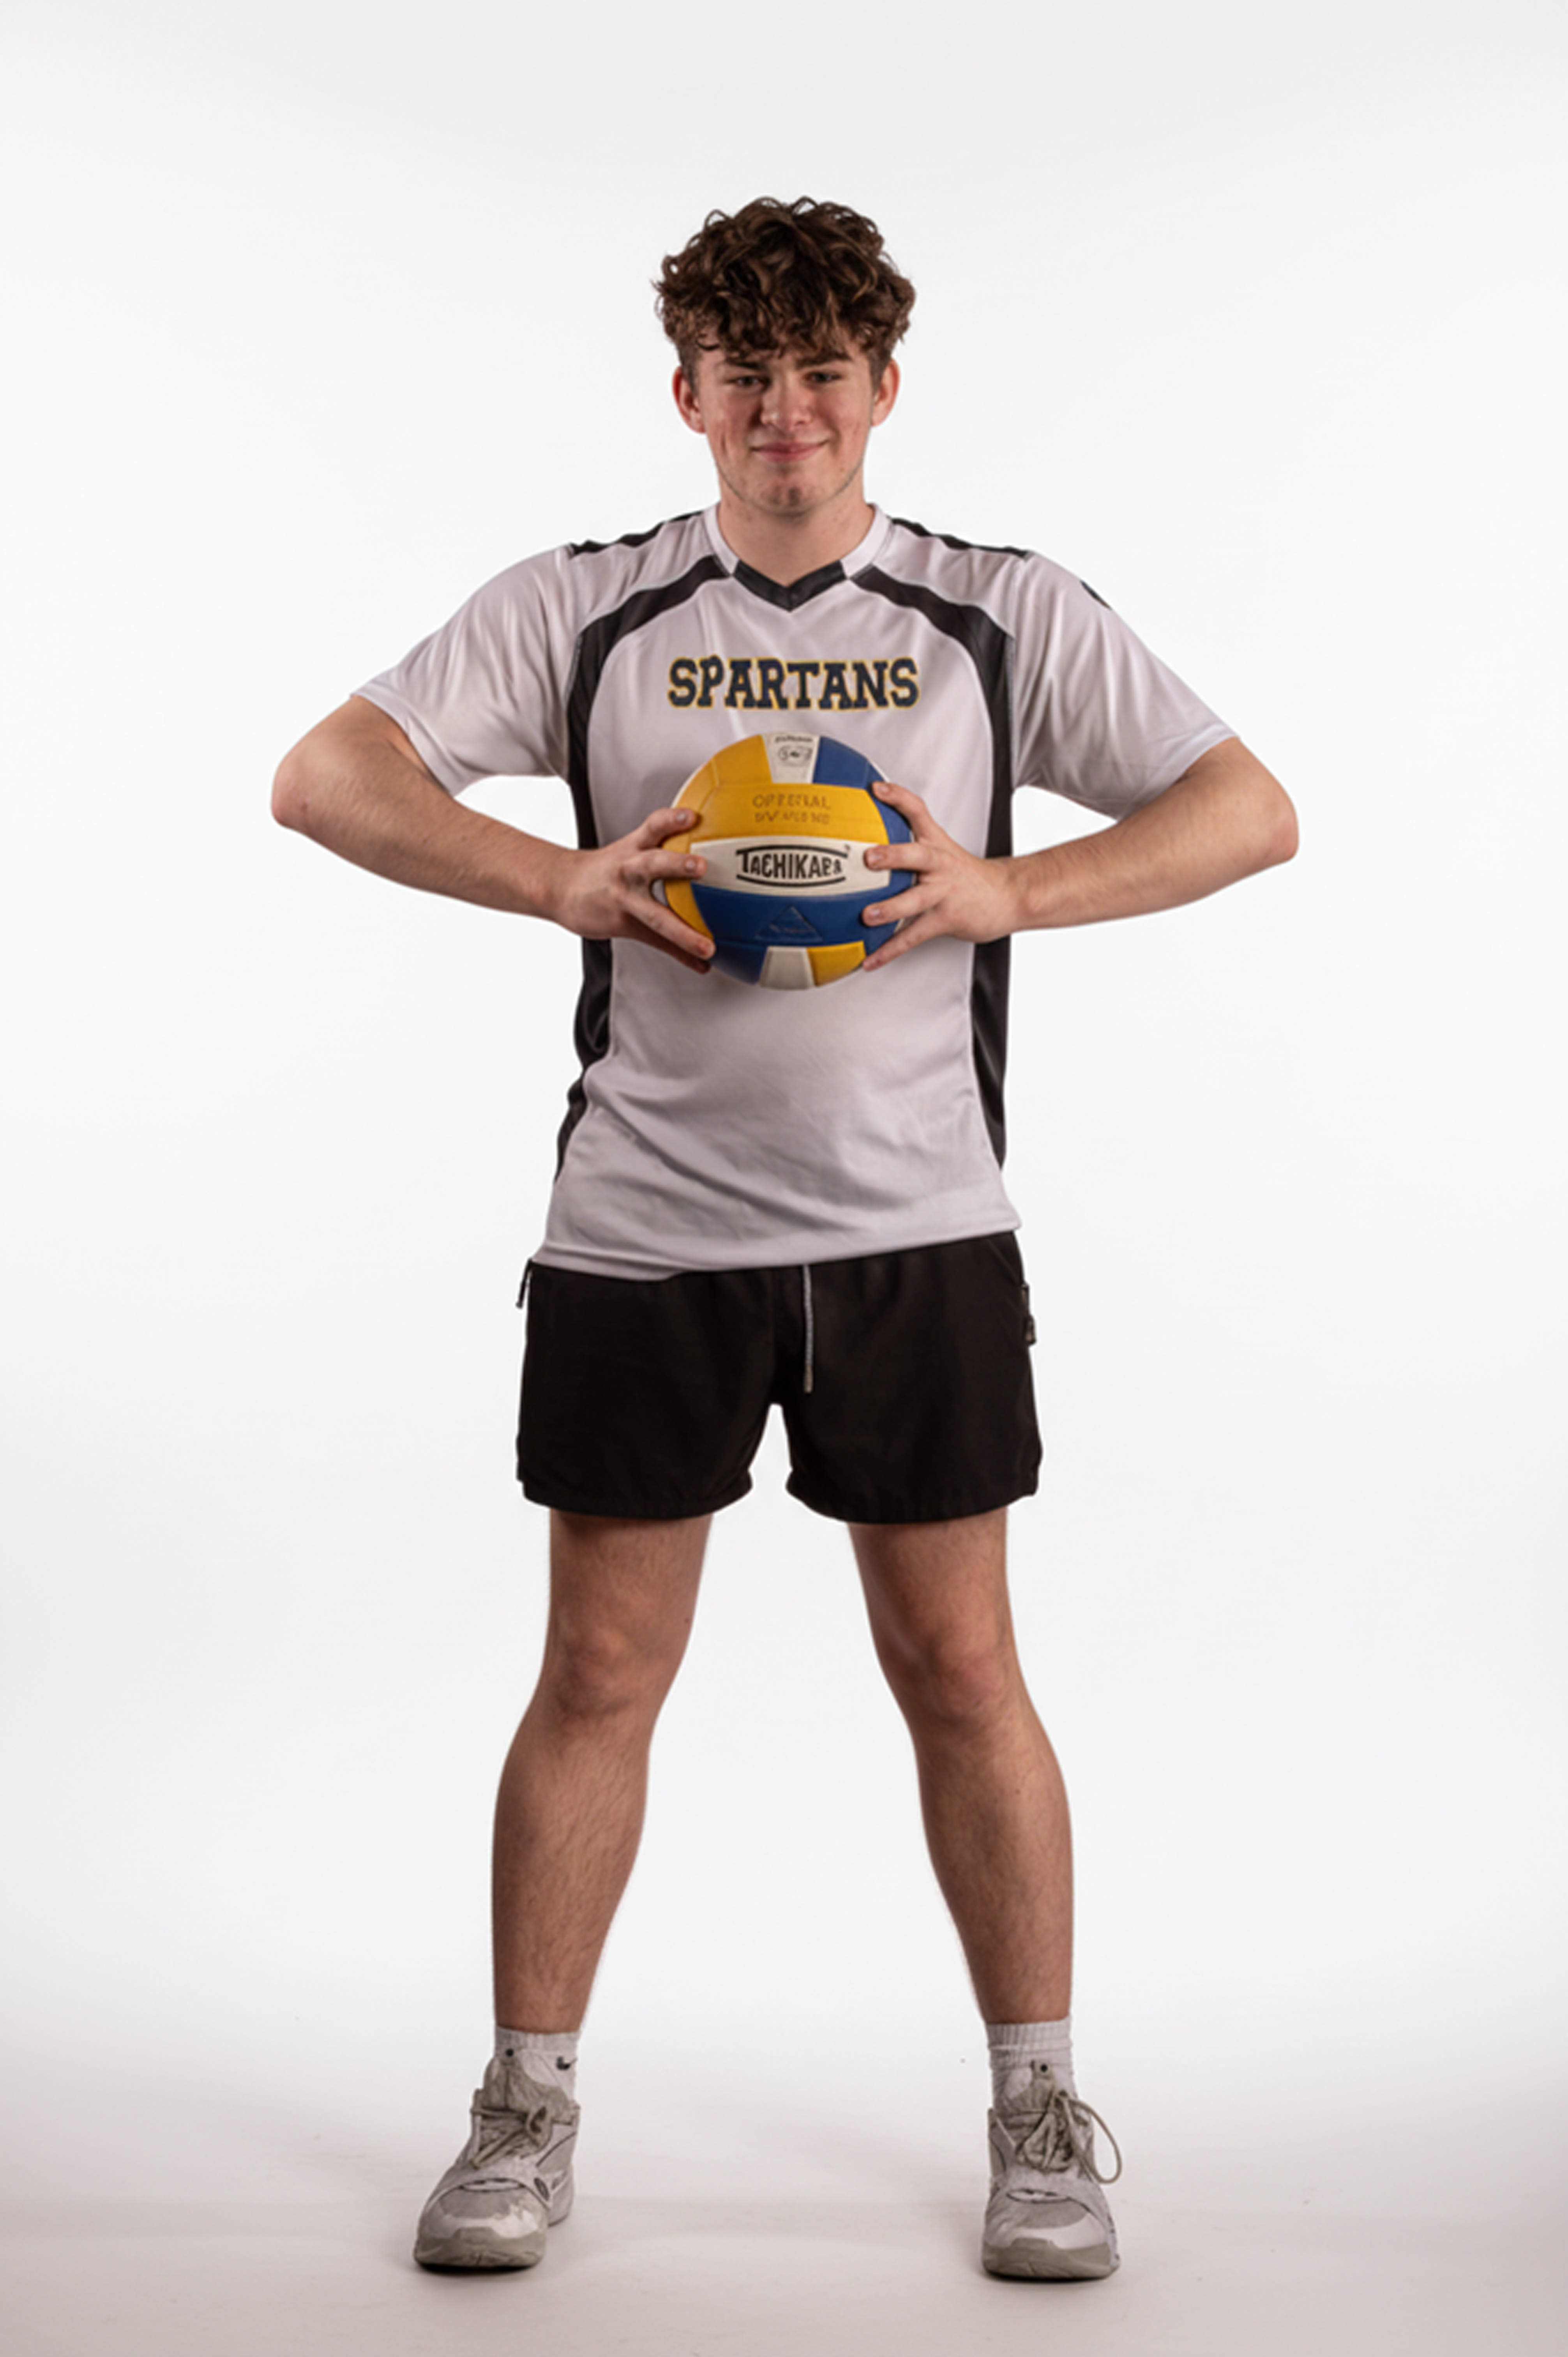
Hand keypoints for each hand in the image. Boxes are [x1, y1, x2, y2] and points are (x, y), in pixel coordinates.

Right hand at [544, 807, 714, 971]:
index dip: (671, 820)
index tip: (692, 816)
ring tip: (707, 946)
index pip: (653, 827)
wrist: (562, 887)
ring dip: (682, 931)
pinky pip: (657, 942)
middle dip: (677, 864)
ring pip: (655, 915)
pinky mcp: (624, 924)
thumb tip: (709, 849)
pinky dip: (681, 955)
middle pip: (652, 864)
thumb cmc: (606, 870)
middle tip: (701, 867)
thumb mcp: (630, 848)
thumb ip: (664, 843)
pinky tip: (701, 964)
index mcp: (634, 848)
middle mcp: (629, 871)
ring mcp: (625, 899)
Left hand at [860, 782, 1021, 969]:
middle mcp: (940, 865)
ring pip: (916, 900)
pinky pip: (913, 937)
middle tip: (869, 858)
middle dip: (893, 855)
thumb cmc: (967, 876)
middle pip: (918, 855)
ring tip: (867, 916)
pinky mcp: (946, 919)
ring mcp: (943, 893)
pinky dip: (889, 950)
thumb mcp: (943, 849)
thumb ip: (910, 841)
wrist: (1007, 896)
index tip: (875, 789)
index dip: (898, 798)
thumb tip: (866, 841)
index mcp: (936, 844)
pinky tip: (869, 960)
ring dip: (890, 908)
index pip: (918, 812)